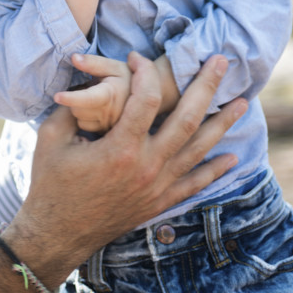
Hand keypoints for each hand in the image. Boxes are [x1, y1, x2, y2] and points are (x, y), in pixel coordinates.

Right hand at [0, 52, 245, 287]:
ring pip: (199, 150)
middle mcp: (147, 166)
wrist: (58, 233)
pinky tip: (232, 157)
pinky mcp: (159, 202)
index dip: (145, 73)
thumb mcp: (50, 139)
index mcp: (120, 148)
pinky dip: (216, 170)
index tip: (138, 58)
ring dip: (222, 124)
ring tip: (242, 103)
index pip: (146, 100)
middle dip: (206, 87)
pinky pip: (195, 183)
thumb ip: (69, 108)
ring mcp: (157, 186)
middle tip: (220, 62)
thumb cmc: (51, 184)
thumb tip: (82, 82)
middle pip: (187, 119)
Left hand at [54, 54, 132, 132]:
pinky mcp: (106, 134)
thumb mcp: (114, 66)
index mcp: (111, 95)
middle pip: (76, 109)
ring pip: (79, 119)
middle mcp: (110, 114)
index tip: (57, 96)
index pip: (88, 98)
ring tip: (94, 99)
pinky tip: (97, 110)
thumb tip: (74, 58)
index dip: (71, 98)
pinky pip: (85, 127)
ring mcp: (108, 127)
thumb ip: (94, 63)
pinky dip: (85, 118)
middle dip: (75, 99)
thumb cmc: (128, 78)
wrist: (150, 100)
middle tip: (88, 89)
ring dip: (80, 109)